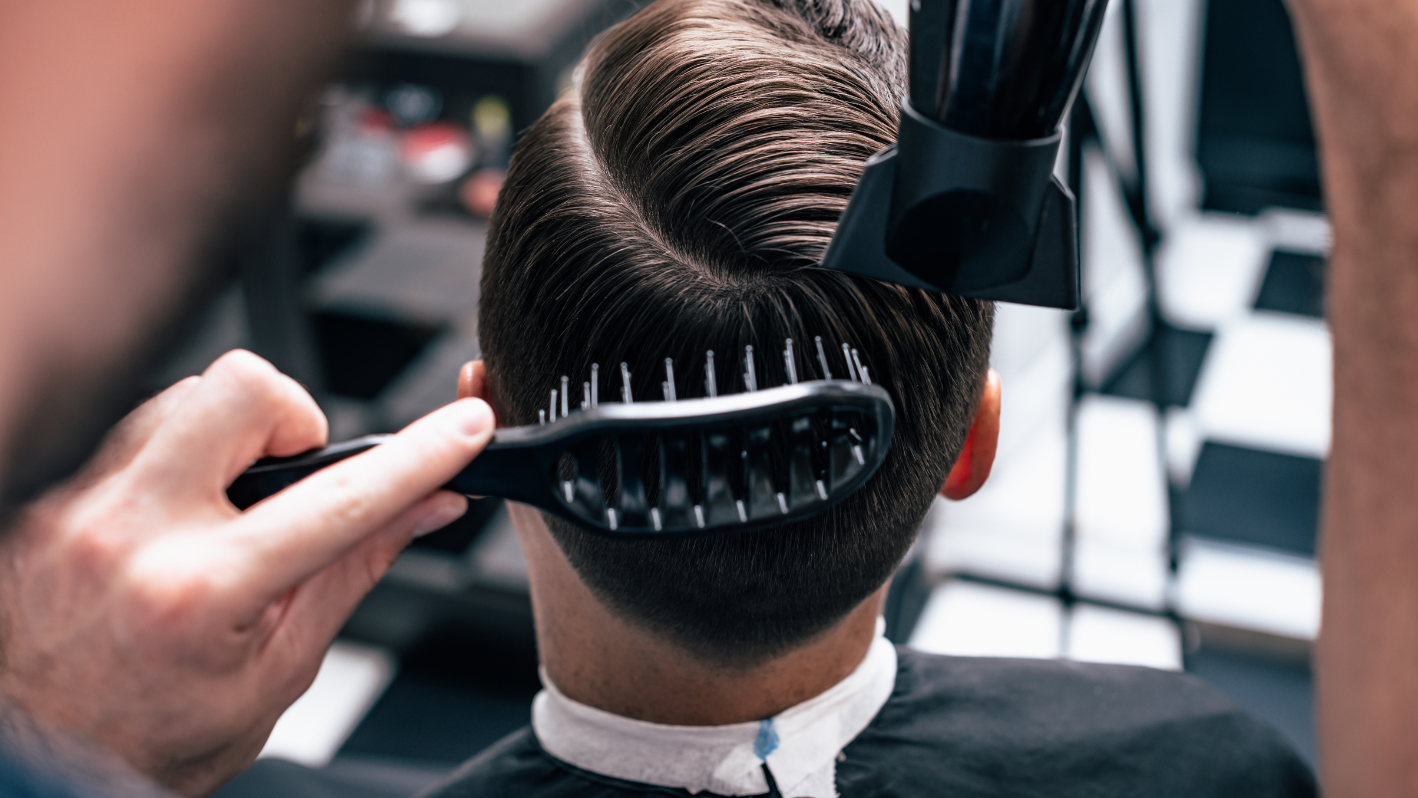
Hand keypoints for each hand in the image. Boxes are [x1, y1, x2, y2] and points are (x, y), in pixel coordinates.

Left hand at [0, 351, 493, 795]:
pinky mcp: (47, 497)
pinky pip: (133, 431)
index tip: (464, 426)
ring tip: (230, 511)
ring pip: (184, 396)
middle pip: (242, 389)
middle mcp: (125, 534)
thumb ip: (354, 570)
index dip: (421, 456)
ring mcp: (74, 507)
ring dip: (230, 436)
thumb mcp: (278, 672)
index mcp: (198, 593)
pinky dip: (177, 458)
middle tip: (296, 473)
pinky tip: (180, 520)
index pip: (340, 499)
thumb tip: (427, 508)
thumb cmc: (150, 736)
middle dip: (294, 415)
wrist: (32, 763)